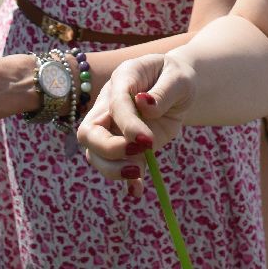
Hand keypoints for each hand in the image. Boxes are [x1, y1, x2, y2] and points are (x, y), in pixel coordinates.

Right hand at [78, 54, 192, 191]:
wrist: (177, 88)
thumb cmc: (176, 78)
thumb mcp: (178, 78)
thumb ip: (163, 92)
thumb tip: (145, 105)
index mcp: (122, 79)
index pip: (115, 104)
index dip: (128, 124)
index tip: (147, 141)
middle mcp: (108, 105)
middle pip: (89, 132)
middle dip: (108, 149)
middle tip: (139, 152)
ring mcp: (112, 128)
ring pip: (95, 154)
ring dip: (113, 168)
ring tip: (138, 173)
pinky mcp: (124, 147)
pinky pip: (116, 167)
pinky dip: (125, 182)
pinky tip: (136, 191)